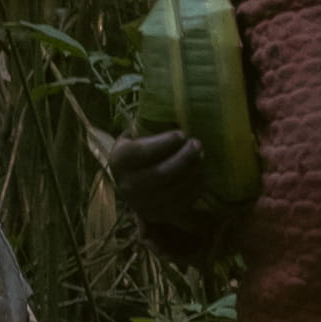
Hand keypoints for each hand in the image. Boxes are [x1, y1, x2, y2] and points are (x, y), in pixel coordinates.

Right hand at [97, 124, 242, 250]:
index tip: (181, 133)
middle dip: (184, 158)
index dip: (164, 143)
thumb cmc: (137, 151)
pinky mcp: (159, 215)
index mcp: (119, 161)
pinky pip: (183, 204)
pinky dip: (196, 188)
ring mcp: (143, 204)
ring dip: (194, 172)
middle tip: (197, 144)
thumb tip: (170, 105)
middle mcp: (127, 185)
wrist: (131, 182)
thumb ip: (147, 124)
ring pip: (175, 191)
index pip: (141, 153)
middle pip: (161, 175)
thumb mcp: (134, 135)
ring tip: (201, 157)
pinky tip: (200, 173)